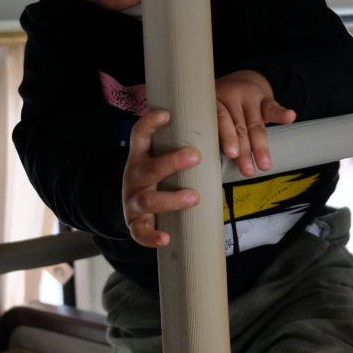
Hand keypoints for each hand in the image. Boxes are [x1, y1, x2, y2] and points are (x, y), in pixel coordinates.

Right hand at [121, 109, 201, 247]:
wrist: (133, 205)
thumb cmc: (159, 177)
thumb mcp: (162, 157)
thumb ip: (182, 146)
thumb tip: (220, 131)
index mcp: (140, 156)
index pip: (140, 135)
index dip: (150, 123)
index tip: (167, 114)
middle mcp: (134, 176)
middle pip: (149, 168)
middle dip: (172, 162)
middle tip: (195, 156)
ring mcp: (133, 200)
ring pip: (148, 200)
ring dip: (171, 199)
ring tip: (194, 197)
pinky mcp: (134, 223)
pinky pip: (140, 232)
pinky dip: (152, 237)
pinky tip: (165, 238)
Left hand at [215, 70, 295, 177]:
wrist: (239, 82)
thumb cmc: (221, 106)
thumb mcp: (211, 114)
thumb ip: (211, 132)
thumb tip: (209, 162)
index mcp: (215, 101)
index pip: (222, 120)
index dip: (228, 137)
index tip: (232, 154)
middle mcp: (232, 97)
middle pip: (240, 126)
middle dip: (245, 150)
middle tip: (248, 170)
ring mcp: (250, 97)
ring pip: (256, 124)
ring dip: (261, 146)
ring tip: (265, 164)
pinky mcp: (266, 99)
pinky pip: (273, 108)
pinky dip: (282, 114)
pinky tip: (290, 117)